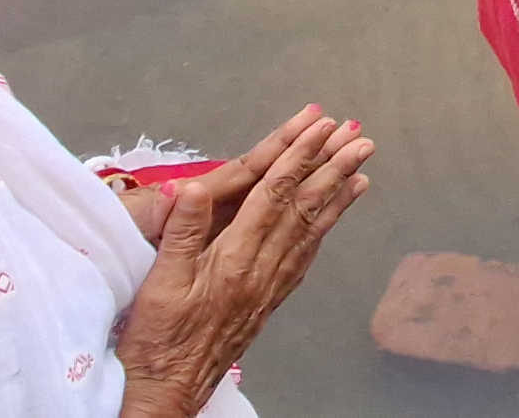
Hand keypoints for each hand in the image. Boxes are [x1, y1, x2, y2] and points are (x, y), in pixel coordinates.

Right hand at [114, 110, 374, 417]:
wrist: (169, 390)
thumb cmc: (158, 339)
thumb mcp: (158, 283)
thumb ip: (181, 233)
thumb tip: (196, 187)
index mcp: (234, 259)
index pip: (273, 196)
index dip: (298, 157)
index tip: (321, 128)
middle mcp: (261, 271)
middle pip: (303, 209)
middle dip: (332, 169)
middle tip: (359, 138)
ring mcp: (269, 288)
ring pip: (310, 232)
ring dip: (336, 197)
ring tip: (361, 172)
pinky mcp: (267, 302)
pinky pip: (303, 258)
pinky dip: (321, 232)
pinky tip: (330, 222)